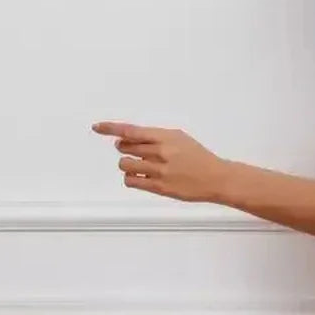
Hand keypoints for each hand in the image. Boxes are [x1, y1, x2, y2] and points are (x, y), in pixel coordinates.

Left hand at [92, 122, 228, 203]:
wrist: (217, 178)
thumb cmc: (199, 158)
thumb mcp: (179, 138)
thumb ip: (156, 136)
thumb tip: (130, 137)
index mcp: (165, 137)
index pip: (131, 130)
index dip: (111, 128)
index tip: (98, 127)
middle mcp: (161, 152)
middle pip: (125, 147)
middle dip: (125, 148)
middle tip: (134, 152)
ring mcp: (159, 170)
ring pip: (125, 165)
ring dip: (127, 164)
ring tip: (138, 166)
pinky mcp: (160, 187)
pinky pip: (132, 181)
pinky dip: (131, 178)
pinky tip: (140, 177)